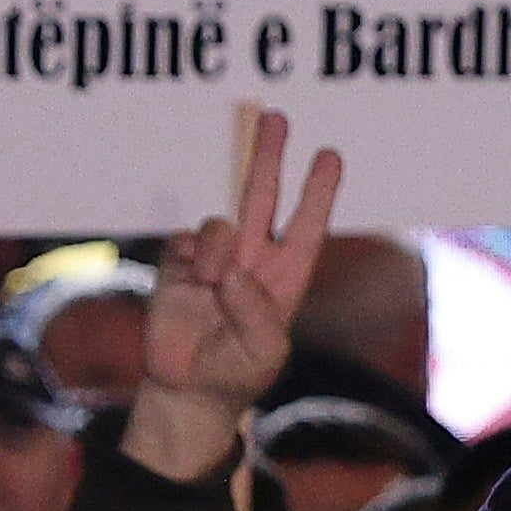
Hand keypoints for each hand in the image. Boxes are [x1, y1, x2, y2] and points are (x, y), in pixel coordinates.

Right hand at [120, 105, 350, 486]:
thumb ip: (255, 311)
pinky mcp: (179, 266)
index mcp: (286, 277)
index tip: (330, 155)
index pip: (307, 225)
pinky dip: (194, 257)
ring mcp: (215, 259)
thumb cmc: (239, 374)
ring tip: (214, 283)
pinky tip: (195, 281)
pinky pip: (187, 241)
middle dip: (269, 157)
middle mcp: (253, 260)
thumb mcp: (265, 351)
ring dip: (221, 246)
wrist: (188, 393)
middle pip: (263, 196)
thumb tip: (231, 271)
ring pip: (222, 221)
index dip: (318, 192)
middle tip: (276, 117)